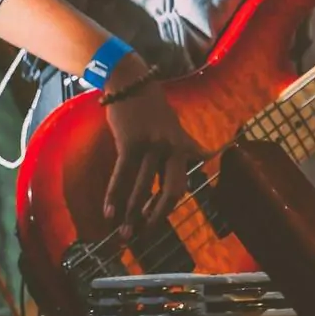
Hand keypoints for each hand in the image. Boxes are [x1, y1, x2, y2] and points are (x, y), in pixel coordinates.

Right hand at [100, 54, 199, 238]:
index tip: (153, 222)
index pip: (181, 185)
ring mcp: (152, 145)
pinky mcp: (131, 142)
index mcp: (183, 147)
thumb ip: (187, 146)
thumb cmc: (151, 106)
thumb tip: (205, 158)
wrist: (130, 81)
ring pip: (142, 188)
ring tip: (123, 232)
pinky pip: (122, 176)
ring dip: (131, 214)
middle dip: (156, 217)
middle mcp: (172, 148)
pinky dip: (114, 197)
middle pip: (170, 191)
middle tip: (143, 234)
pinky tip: (108, 213)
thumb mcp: (175, 126)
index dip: (167, 208)